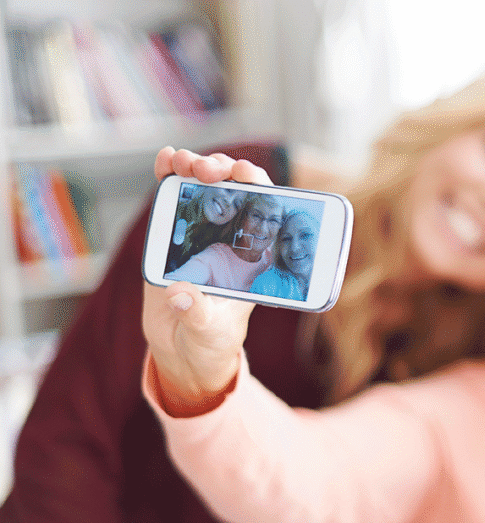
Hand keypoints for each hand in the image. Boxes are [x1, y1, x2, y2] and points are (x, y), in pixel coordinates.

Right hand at [145, 147, 274, 415]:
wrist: (181, 348)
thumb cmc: (209, 340)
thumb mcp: (207, 331)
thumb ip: (197, 314)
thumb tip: (181, 294)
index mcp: (255, 259)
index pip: (267, 213)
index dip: (259, 187)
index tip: (245, 174)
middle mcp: (233, 240)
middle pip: (237, 191)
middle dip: (225, 172)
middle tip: (207, 171)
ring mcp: (205, 234)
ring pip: (207, 188)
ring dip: (197, 167)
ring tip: (183, 163)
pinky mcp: (176, 234)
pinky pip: (175, 199)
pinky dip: (170, 176)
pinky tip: (165, 161)